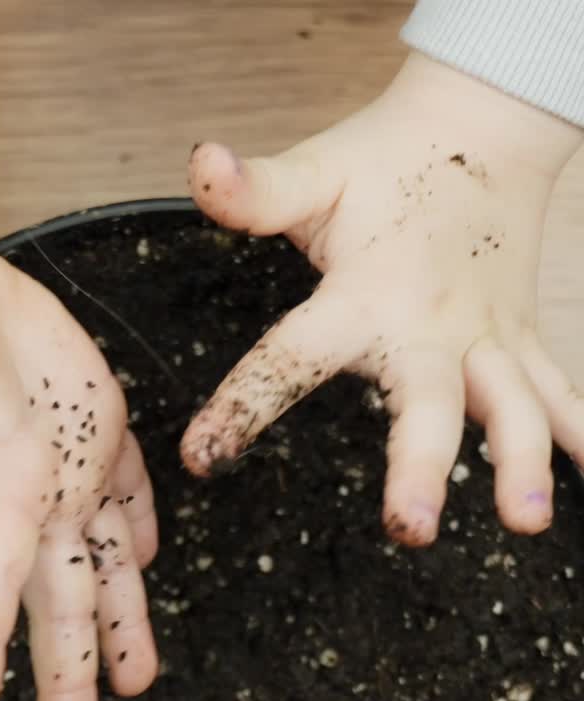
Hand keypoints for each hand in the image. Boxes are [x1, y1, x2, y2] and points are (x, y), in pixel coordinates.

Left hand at [182, 52, 582, 544]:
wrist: (484, 124)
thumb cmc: (386, 162)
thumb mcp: (315, 176)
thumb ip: (257, 192)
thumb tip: (202, 164)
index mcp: (365, 296)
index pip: (292, 356)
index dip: (243, 404)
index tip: (202, 456)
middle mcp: (431, 327)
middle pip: (428, 404)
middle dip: (420, 468)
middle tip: (411, 528)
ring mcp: (487, 338)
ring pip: (513, 406)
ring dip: (521, 463)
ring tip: (526, 521)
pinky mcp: (522, 342)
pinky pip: (558, 391)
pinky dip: (579, 433)